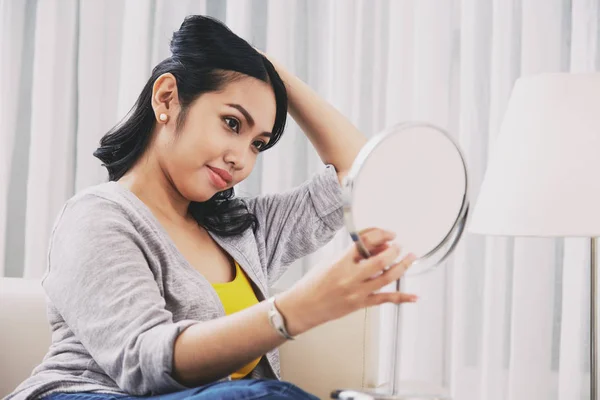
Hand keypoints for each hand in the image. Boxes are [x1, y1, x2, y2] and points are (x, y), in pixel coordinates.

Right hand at [277, 228, 416, 335]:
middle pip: (379, 261)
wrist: (304, 306)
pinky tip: (414, 296)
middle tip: (399, 246)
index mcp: (340, 262)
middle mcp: (350, 277)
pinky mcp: (361, 304)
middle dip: (393, 251)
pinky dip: (402, 298)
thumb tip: (376, 247)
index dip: (380, 235)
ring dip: (402, 267)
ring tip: (410, 258)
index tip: (388, 234)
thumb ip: (353, 253)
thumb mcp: (330, 260)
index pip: (364, 242)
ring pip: (386, 278)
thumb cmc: (314, 283)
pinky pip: (385, 300)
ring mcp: (357, 292)